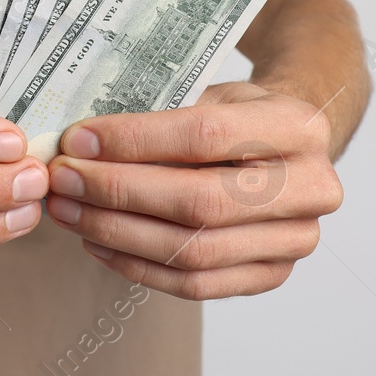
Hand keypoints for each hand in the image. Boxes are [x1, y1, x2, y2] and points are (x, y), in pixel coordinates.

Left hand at [42, 81, 341, 299]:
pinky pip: (194, 284)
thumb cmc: (239, 115)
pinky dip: (137, 265)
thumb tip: (80, 141)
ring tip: (70, 212)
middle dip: (118, 192)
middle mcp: (311, 187)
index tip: (78, 139)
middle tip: (63, 180)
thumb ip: (161, 112)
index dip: (134, 140)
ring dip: (118, 233)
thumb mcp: (212, 91)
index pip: (205, 135)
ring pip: (193, 250)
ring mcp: (296, 240)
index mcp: (299, 126)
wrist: (287, 149)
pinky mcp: (271, 276)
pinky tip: (98, 242)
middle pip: (199, 201)